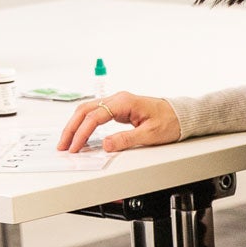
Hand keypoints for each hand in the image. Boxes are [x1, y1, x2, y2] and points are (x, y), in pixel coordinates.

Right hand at [57, 91, 182, 152]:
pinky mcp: (118, 109)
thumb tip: (105, 145)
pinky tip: (80, 135)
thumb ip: (126, 140)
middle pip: (85, 110)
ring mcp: (117, 103)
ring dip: (75, 125)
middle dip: (71, 128)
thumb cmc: (170, 122)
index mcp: (124, 102)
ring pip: (88, 111)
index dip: (82, 133)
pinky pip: (95, 114)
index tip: (75, 147)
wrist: (181, 115)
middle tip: (63, 145)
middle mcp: (118, 99)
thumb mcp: (150, 135)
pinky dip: (84, 124)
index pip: (95, 117)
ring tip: (67, 142)